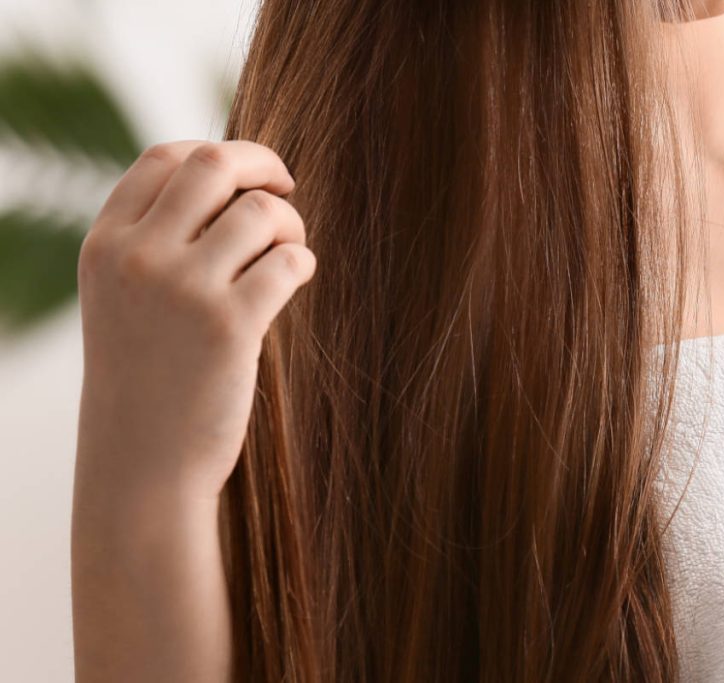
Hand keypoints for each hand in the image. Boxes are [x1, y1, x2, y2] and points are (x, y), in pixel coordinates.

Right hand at [75, 139, 315, 500]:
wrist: (142, 466)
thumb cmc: (145, 380)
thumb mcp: (124, 300)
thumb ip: (157, 242)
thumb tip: (233, 185)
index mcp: (106, 245)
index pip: (164, 159)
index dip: (218, 155)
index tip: (248, 176)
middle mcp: (138, 257)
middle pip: (215, 163)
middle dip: (263, 165)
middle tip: (287, 187)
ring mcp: (182, 288)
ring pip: (261, 211)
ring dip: (289, 225)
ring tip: (287, 254)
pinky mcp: (230, 325)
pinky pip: (288, 261)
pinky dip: (303, 262)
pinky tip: (296, 280)